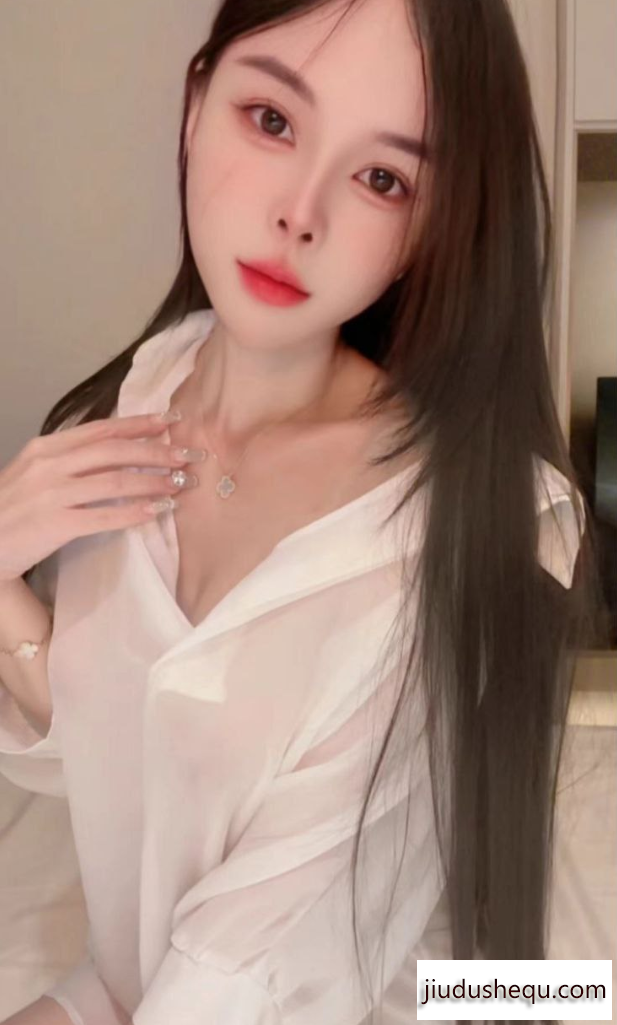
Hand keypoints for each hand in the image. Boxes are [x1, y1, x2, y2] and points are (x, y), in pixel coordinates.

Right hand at [0, 412, 198, 582]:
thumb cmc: (10, 509)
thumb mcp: (33, 472)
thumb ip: (68, 459)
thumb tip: (116, 450)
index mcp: (46, 447)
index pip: (101, 429)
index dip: (139, 424)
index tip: (171, 420)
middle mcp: (49, 465)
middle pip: (114, 451)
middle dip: (156, 451)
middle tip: (188, 455)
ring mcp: (52, 494)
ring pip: (115, 482)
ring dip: (153, 482)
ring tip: (180, 484)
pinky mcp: (55, 524)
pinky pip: (103, 516)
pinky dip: (133, 513)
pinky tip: (156, 511)